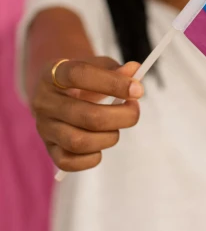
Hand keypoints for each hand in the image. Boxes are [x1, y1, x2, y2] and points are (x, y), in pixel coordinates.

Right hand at [30, 57, 143, 171]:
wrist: (56, 94)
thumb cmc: (82, 80)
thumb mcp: (97, 67)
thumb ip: (116, 70)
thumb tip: (135, 70)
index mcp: (53, 74)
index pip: (79, 75)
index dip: (112, 83)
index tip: (137, 90)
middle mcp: (44, 101)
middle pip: (86, 115)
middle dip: (121, 117)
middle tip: (134, 111)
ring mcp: (44, 128)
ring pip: (79, 142)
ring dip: (109, 137)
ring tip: (117, 128)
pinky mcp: (49, 149)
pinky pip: (70, 162)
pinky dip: (93, 157)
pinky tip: (101, 143)